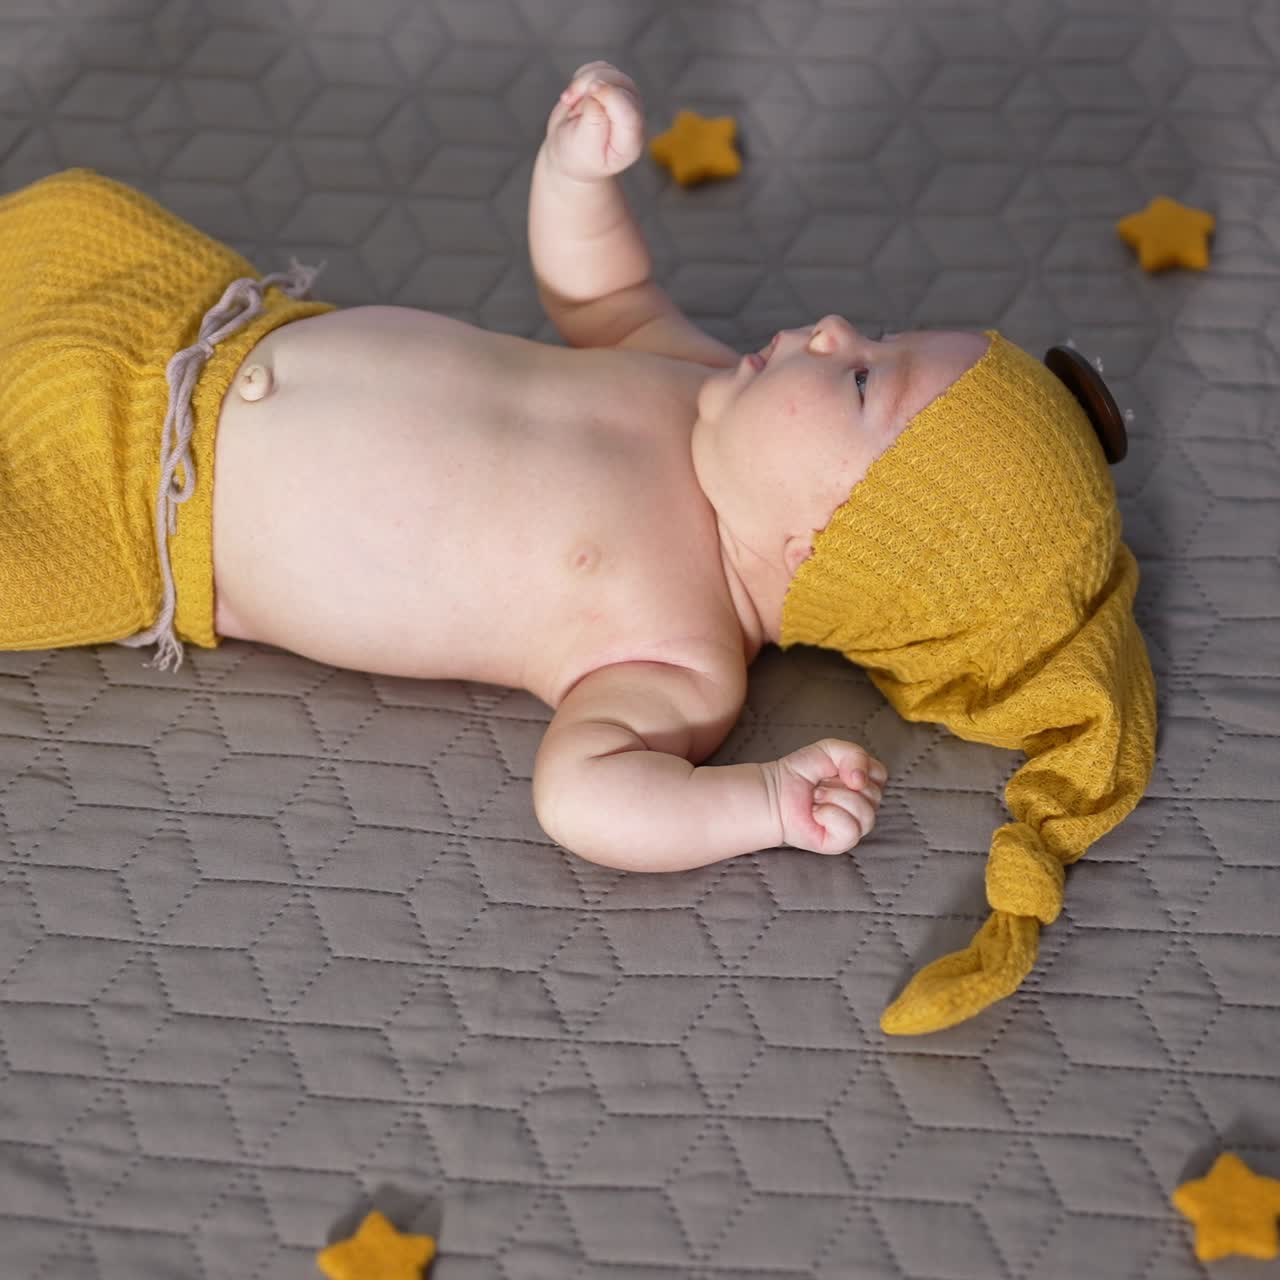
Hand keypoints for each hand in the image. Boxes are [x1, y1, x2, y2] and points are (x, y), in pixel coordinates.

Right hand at [544, 61, 644, 181]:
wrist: (570, 152)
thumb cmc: (577, 155)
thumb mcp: (583, 148)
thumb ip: (593, 122)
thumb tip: (596, 92)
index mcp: (630, 142)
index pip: (630, 113)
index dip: (611, 96)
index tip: (590, 89)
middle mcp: (633, 118)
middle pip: (621, 86)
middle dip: (591, 84)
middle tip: (567, 99)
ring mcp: (625, 99)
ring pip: (610, 72)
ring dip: (584, 80)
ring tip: (568, 100)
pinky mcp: (613, 86)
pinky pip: (600, 68)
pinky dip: (583, 76)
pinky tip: (574, 95)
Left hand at [768, 739, 887, 855]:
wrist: (775, 792)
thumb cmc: (802, 772)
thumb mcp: (831, 750)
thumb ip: (855, 754)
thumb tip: (861, 781)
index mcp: (866, 784)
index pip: (880, 775)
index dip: (858, 767)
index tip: (835, 768)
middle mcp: (865, 806)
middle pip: (874, 794)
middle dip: (840, 784)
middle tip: (821, 785)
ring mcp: (855, 826)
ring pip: (865, 813)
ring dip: (833, 798)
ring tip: (816, 798)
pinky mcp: (842, 842)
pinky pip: (851, 829)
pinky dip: (829, 815)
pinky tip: (817, 813)